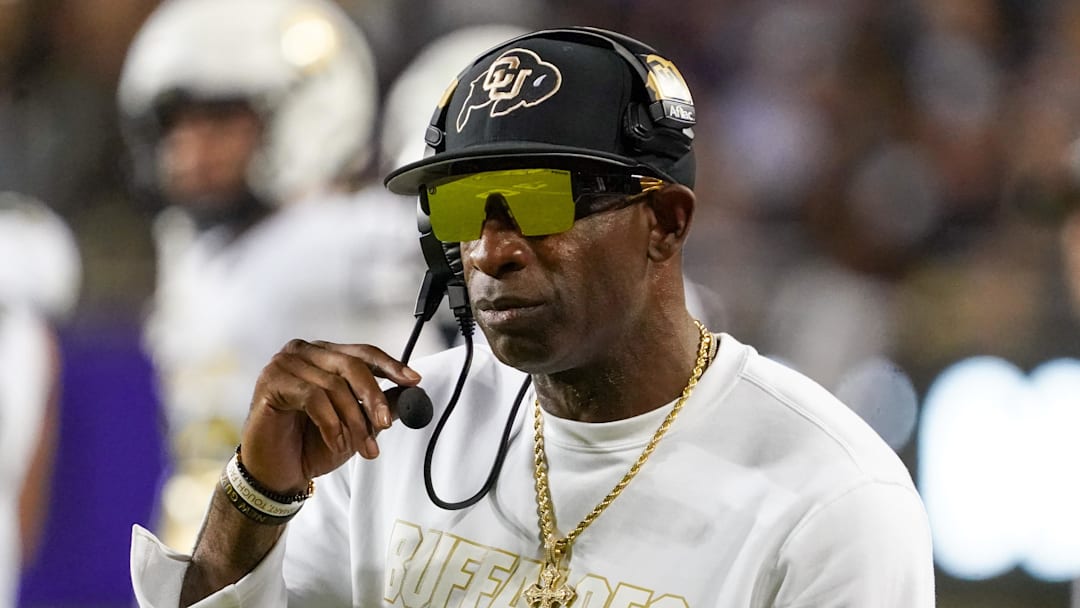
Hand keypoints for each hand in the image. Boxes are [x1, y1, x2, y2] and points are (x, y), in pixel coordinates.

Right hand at [238, 339, 421, 494]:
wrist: (278, 473)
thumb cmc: (311, 445)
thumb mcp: (356, 424)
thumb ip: (380, 406)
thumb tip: (412, 393)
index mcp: (325, 355)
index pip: (363, 353)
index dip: (391, 366)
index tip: (414, 381)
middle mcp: (304, 353)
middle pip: (351, 365)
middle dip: (373, 397)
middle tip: (385, 423)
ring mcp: (285, 364)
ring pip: (334, 385)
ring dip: (354, 421)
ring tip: (363, 448)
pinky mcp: (271, 382)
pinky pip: (313, 398)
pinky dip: (331, 424)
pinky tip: (335, 443)